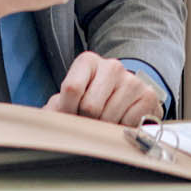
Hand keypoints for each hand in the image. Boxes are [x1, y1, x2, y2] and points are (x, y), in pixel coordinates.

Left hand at [46, 53, 163, 125]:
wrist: (123, 98)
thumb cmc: (90, 99)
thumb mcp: (69, 100)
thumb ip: (53, 108)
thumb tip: (43, 123)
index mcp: (88, 61)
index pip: (72, 88)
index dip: (67, 110)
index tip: (70, 115)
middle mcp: (112, 65)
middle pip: (90, 106)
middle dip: (86, 121)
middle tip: (89, 119)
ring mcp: (132, 80)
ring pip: (109, 117)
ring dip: (104, 127)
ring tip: (105, 119)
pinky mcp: (148, 96)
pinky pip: (128, 123)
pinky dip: (121, 129)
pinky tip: (120, 121)